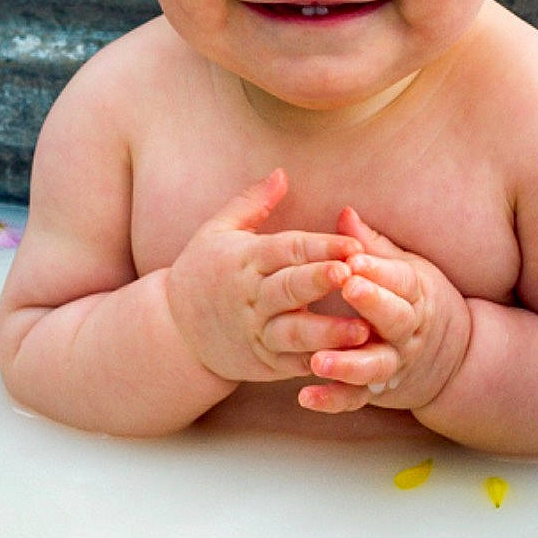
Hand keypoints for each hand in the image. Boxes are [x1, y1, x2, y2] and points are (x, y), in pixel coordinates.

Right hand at [164, 169, 369, 384]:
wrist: (175, 331)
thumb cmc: (203, 272)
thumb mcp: (216, 231)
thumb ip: (252, 202)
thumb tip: (281, 172)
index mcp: (244, 259)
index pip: (285, 250)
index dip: (320, 246)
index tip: (353, 244)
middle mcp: (250, 297)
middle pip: (288, 288)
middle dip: (319, 281)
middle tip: (352, 274)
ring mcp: (256, 332)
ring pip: (293, 333)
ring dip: (327, 332)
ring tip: (362, 330)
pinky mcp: (263, 362)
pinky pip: (293, 364)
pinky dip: (320, 364)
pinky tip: (349, 361)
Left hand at [298, 208, 469, 414]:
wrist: (448, 357)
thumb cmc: (413, 299)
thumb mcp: (404, 268)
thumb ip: (372, 246)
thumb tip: (344, 214)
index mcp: (415, 293)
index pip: (401, 279)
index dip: (379, 269)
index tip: (353, 259)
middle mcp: (408, 331)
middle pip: (395, 319)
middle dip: (372, 304)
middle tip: (347, 290)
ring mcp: (393, 363)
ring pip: (375, 365)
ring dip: (348, 363)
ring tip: (318, 360)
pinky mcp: (376, 390)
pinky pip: (354, 398)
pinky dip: (331, 399)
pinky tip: (305, 396)